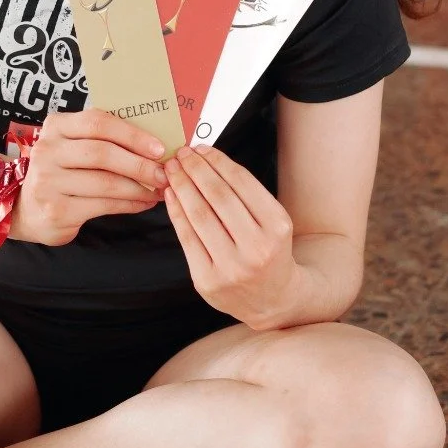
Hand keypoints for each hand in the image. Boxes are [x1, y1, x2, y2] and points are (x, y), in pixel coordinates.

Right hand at [10, 107, 167, 246]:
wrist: (25, 207)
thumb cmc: (61, 172)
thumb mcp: (73, 146)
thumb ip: (103, 139)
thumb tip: (153, 145)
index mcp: (56, 126)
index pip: (97, 122)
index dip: (132, 134)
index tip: (159, 147)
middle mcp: (47, 151)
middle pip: (102, 153)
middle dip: (139, 164)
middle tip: (163, 173)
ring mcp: (49, 181)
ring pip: (105, 182)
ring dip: (138, 187)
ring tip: (158, 190)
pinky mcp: (56, 209)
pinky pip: (102, 205)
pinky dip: (129, 204)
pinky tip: (143, 203)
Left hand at [164, 145, 295, 328]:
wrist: (273, 299)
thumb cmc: (268, 250)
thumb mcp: (272, 221)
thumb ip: (243, 194)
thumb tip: (205, 160)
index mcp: (277, 226)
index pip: (241, 183)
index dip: (217, 162)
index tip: (202, 148)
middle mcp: (257, 248)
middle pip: (218, 196)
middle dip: (196, 170)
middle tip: (182, 154)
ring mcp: (231, 267)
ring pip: (199, 215)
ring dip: (181, 186)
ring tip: (172, 170)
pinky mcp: (208, 281)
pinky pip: (186, 238)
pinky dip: (176, 212)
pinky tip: (170, 195)